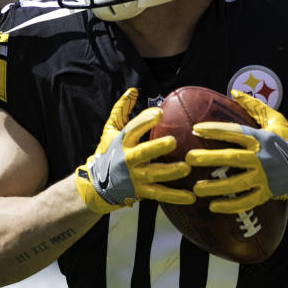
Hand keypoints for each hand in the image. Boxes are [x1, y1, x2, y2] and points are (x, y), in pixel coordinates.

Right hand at [76, 88, 193, 213]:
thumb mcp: (110, 131)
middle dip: (157, 148)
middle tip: (172, 141)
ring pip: (153, 175)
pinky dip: (175, 197)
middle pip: (142, 153)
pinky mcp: (140, 192)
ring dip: (170, 172)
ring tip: (186, 168)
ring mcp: (134, 177)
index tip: (159, 112)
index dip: (145, 121)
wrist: (96, 186)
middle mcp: (127, 160)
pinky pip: (160, 195)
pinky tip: (191, 197)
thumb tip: (133, 90)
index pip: (132, 129)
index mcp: (121, 142)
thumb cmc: (107, 153)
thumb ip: (121, 110)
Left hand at [185, 90, 287, 213]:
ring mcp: (264, 177)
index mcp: (261, 138)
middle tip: (189, 159)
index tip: (195, 129)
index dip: (215, 130)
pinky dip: (230, 206)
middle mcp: (262, 158)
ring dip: (216, 187)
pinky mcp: (267, 193)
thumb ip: (253, 106)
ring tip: (196, 188)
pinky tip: (213, 207)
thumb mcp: (275, 119)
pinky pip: (247, 201)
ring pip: (237, 183)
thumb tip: (233, 92)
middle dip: (209, 158)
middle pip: (232, 158)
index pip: (234, 132)